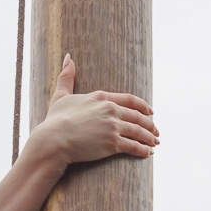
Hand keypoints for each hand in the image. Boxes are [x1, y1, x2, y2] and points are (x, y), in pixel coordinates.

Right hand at [31, 54, 158, 165]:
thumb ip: (67, 76)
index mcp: (101, 97)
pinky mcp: (113, 143)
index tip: (150, 112)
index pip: (130, 100)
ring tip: (155, 144)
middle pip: (138, 116)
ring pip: (139, 131)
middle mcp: (110, 110)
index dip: (143, 106)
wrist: (54, 140)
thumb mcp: (61, 95)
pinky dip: (143, 150)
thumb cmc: (55, 120)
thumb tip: (68, 57)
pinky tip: (148, 153)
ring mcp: (113, 126)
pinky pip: (134, 146)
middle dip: (150, 125)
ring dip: (149, 138)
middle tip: (156, 132)